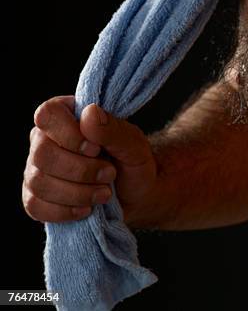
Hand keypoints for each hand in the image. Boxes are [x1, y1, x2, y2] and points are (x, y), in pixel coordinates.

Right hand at [23, 95, 156, 222]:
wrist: (137, 194)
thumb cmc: (133, 162)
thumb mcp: (134, 143)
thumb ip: (112, 128)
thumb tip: (89, 112)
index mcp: (67, 116)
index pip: (48, 115)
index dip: (71, 135)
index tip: (97, 149)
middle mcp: (45, 139)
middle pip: (42, 154)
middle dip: (81, 170)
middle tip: (110, 173)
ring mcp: (37, 169)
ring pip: (38, 182)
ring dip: (78, 193)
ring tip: (105, 192)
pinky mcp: (35, 197)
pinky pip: (35, 206)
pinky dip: (65, 211)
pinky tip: (87, 209)